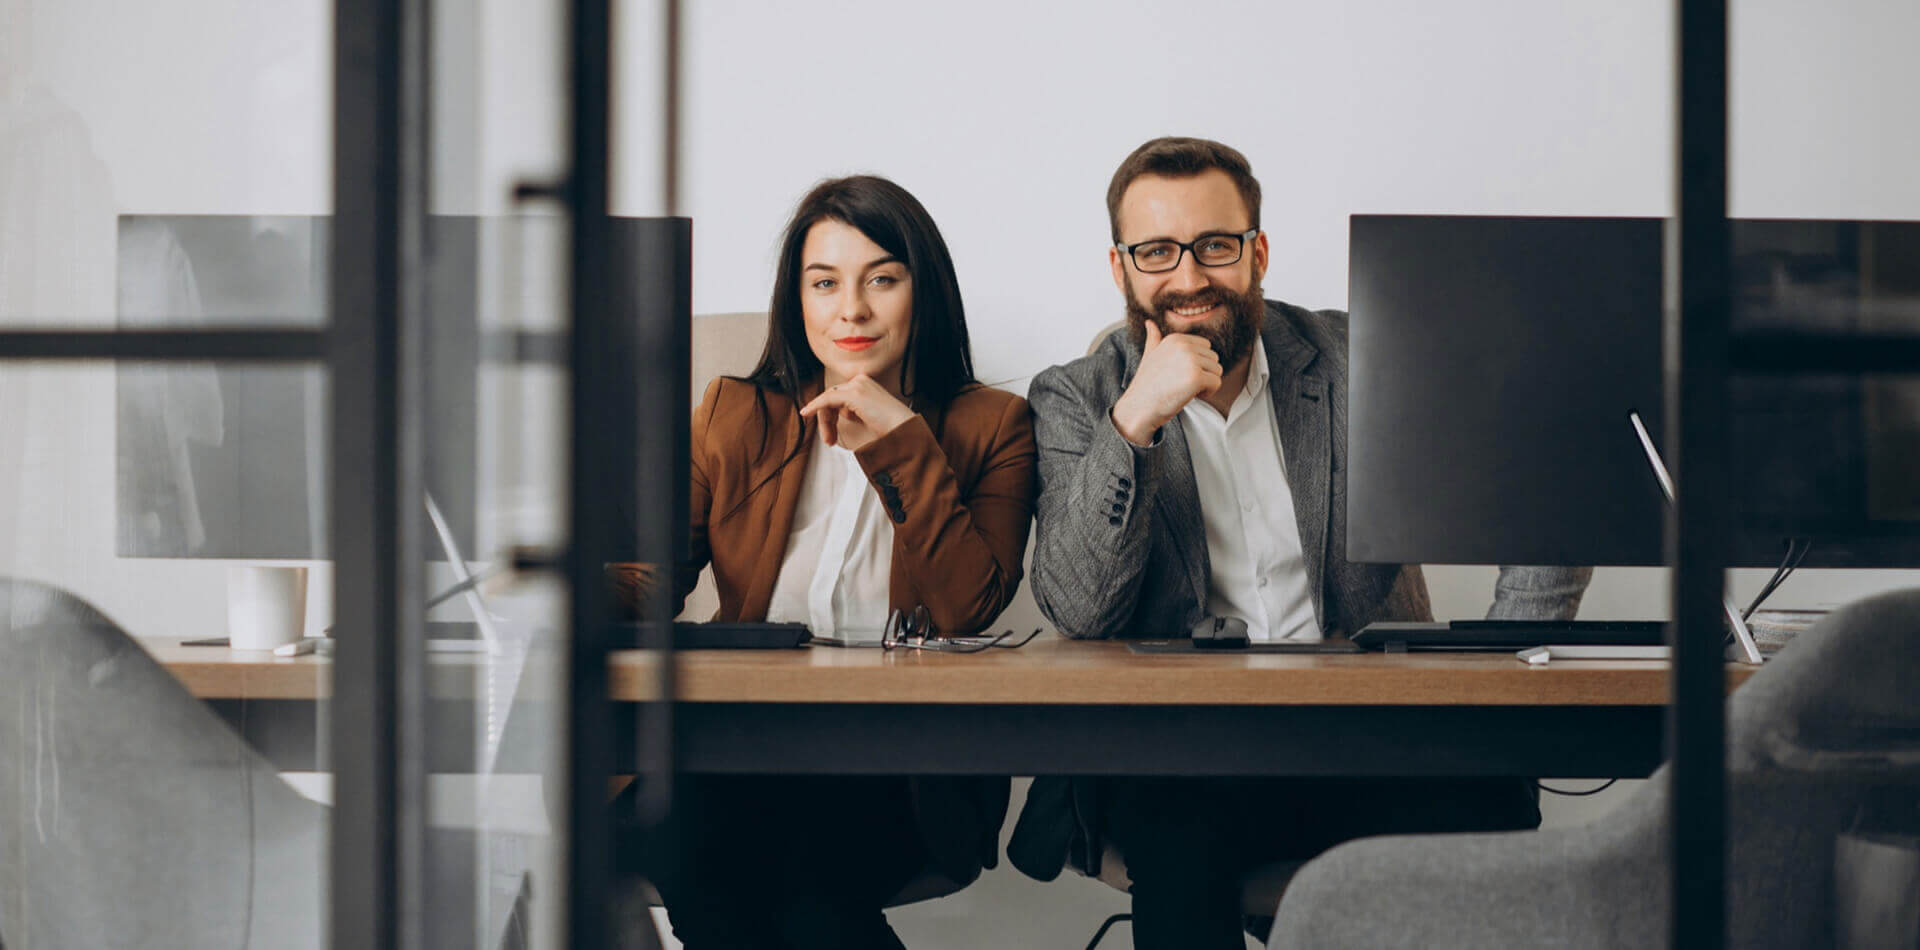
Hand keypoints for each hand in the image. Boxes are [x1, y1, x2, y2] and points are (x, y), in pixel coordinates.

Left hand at [799, 374, 915, 450]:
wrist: (904, 432)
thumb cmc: (891, 429)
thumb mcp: (868, 417)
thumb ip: (854, 411)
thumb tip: (837, 414)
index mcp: (866, 385)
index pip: (840, 396)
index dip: (831, 416)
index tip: (829, 433)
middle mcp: (862, 381)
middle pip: (832, 397)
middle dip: (827, 420)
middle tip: (829, 440)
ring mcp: (858, 386)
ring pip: (828, 399)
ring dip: (825, 421)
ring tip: (828, 439)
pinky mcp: (854, 393)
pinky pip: (827, 399)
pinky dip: (815, 406)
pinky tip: (807, 413)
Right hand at [1110, 321, 1222, 444]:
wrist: (1139, 407)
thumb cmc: (1146, 385)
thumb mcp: (1149, 355)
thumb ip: (1153, 338)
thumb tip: (1149, 323)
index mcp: (1175, 338)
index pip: (1206, 347)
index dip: (1197, 364)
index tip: (1179, 374)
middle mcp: (1184, 346)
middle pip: (1214, 359)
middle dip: (1203, 374)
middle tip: (1182, 384)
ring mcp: (1190, 360)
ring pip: (1217, 371)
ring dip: (1206, 384)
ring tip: (1185, 390)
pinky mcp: (1196, 377)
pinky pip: (1217, 383)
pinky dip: (1207, 394)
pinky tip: (1189, 396)